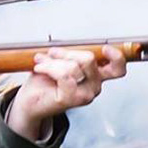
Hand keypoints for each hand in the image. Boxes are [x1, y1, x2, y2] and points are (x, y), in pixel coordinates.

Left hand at [7, 45, 127, 140]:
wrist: (30, 101)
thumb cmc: (46, 82)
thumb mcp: (62, 62)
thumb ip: (72, 54)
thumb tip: (72, 46)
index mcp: (96, 76)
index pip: (117, 69)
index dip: (116, 57)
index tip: (106, 48)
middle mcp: (94, 87)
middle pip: (89, 59)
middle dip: (67, 53)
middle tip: (53, 54)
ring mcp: (84, 95)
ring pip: (74, 65)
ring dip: (53, 61)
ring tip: (42, 63)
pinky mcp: (71, 99)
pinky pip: (63, 74)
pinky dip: (48, 68)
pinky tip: (40, 69)